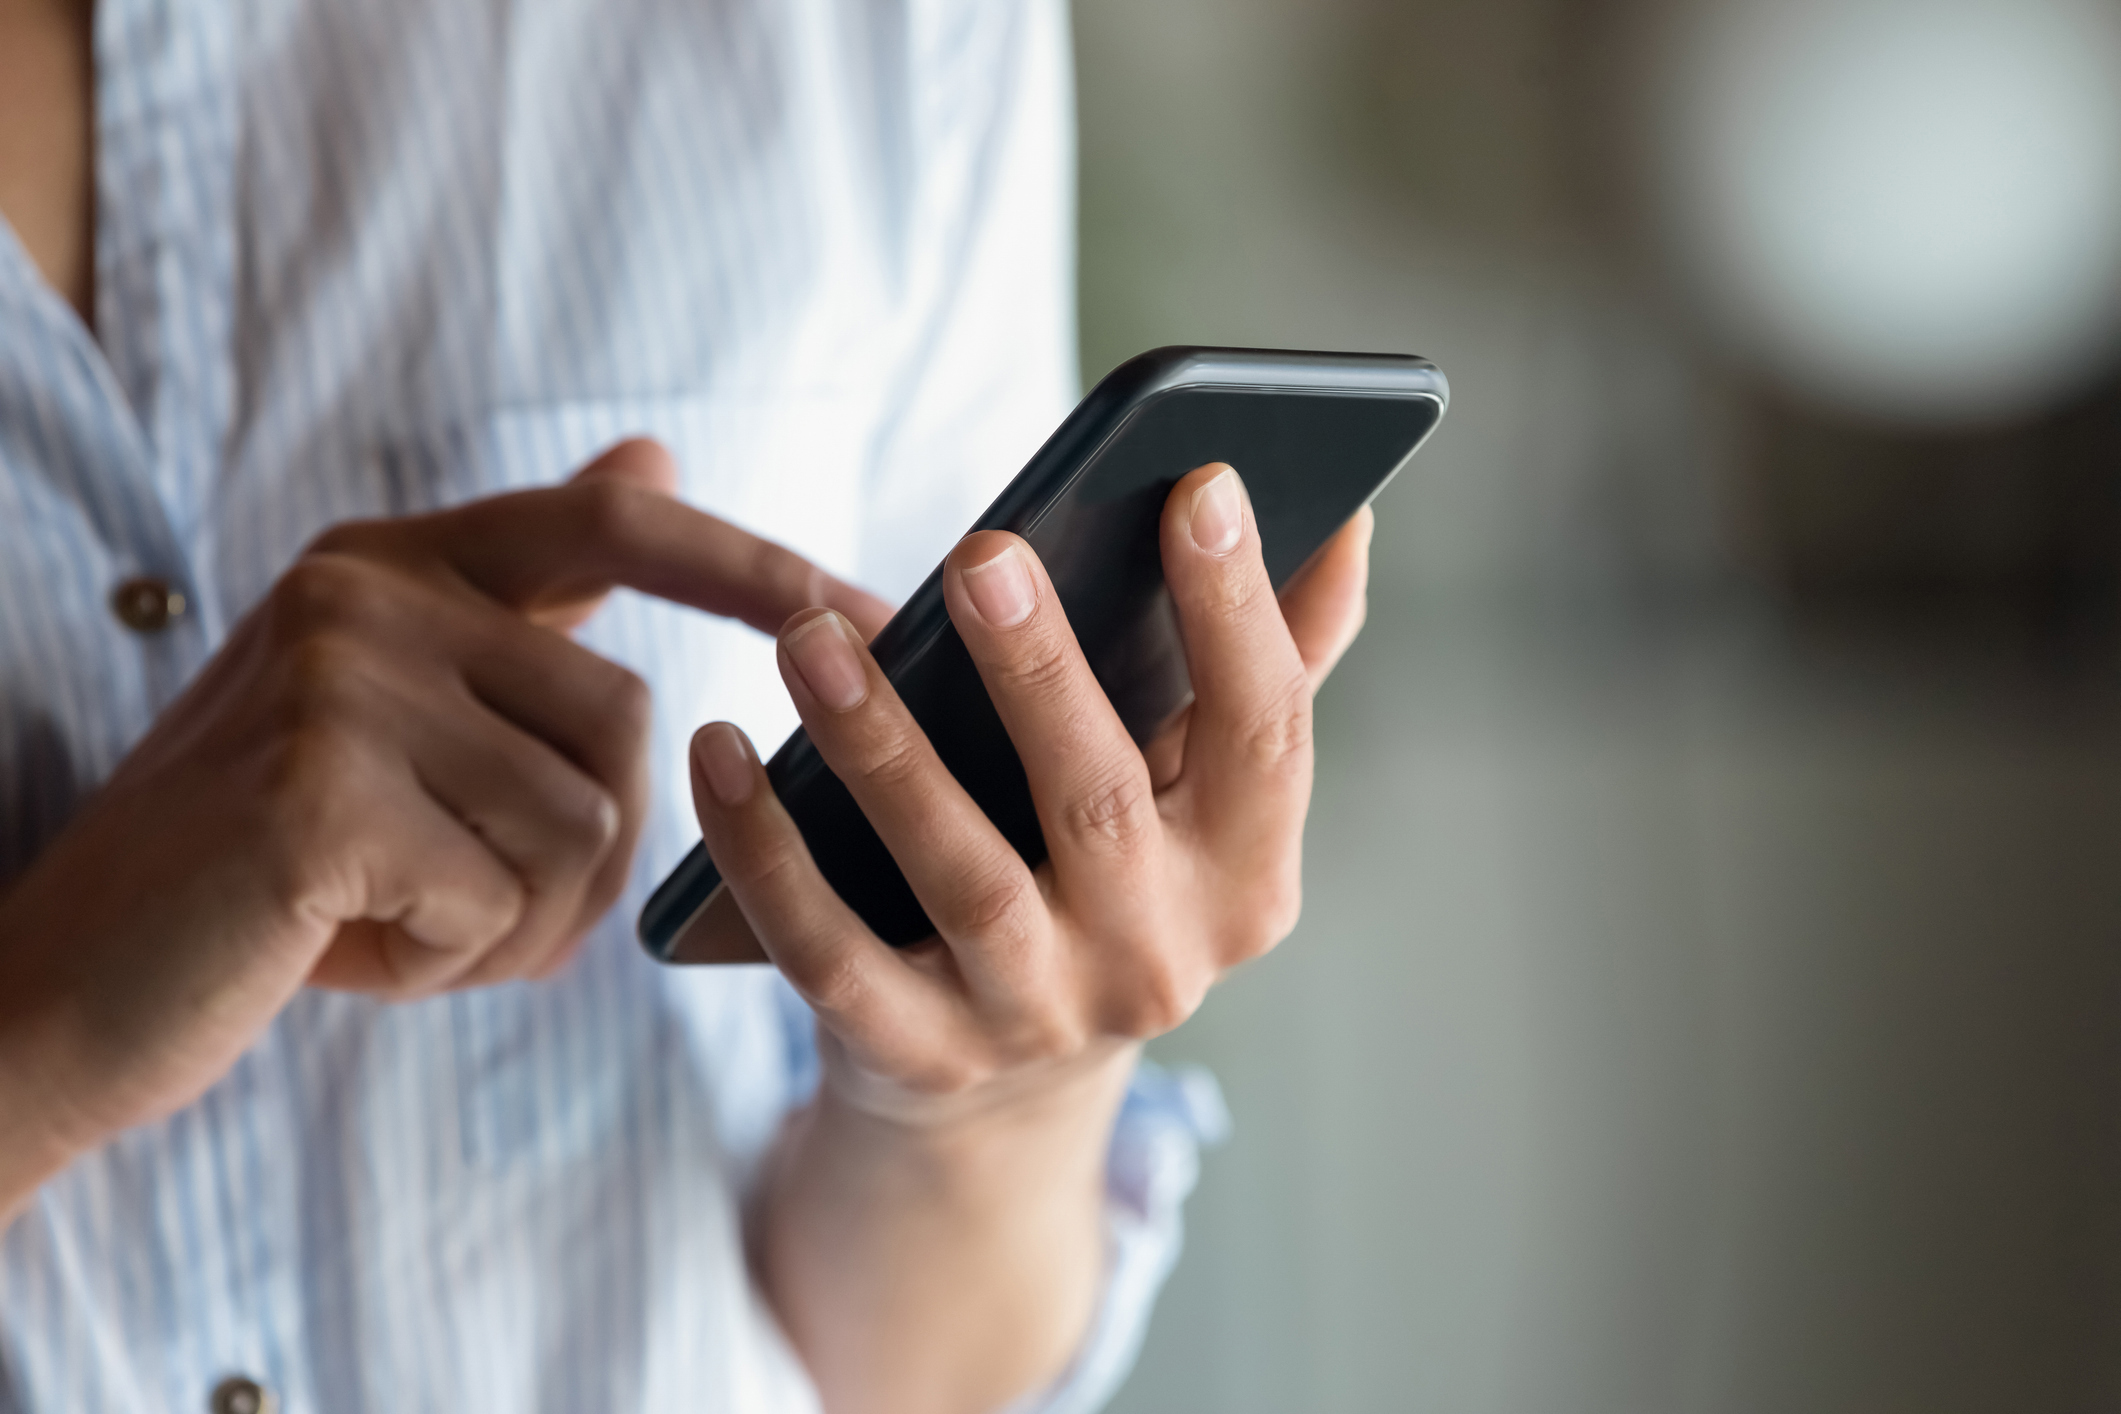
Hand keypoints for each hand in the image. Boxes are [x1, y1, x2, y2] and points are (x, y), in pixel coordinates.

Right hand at [0, 439, 888, 1213]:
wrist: (65, 985)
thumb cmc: (266, 869)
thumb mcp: (395, 717)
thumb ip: (526, 606)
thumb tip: (655, 459)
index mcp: (391, 562)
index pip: (615, 527)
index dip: (751, 564)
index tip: (872, 613)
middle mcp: (363, 591)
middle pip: (624, 725)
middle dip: (574, 857)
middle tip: (452, 902)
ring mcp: (336, 680)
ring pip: (584, 826)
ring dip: (515, 922)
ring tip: (392, 922)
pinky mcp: (320, 791)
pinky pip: (507, 899)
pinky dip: (454, 963)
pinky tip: (349, 950)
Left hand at [693, 462, 1368, 1412]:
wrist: (1006, 1085)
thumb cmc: (1114, 878)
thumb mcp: (1199, 797)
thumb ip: (1273, 665)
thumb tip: (1344, 519)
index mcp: (1246, 878)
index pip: (1265, 736)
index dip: (1241, 612)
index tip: (1204, 482)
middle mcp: (1157, 962)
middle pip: (1100, 804)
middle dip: (1041, 676)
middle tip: (980, 551)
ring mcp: (1035, 1019)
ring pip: (961, 877)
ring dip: (881, 747)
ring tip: (809, 632)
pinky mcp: (916, 1055)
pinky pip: (829, 953)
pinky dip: (767, 854)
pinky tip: (722, 750)